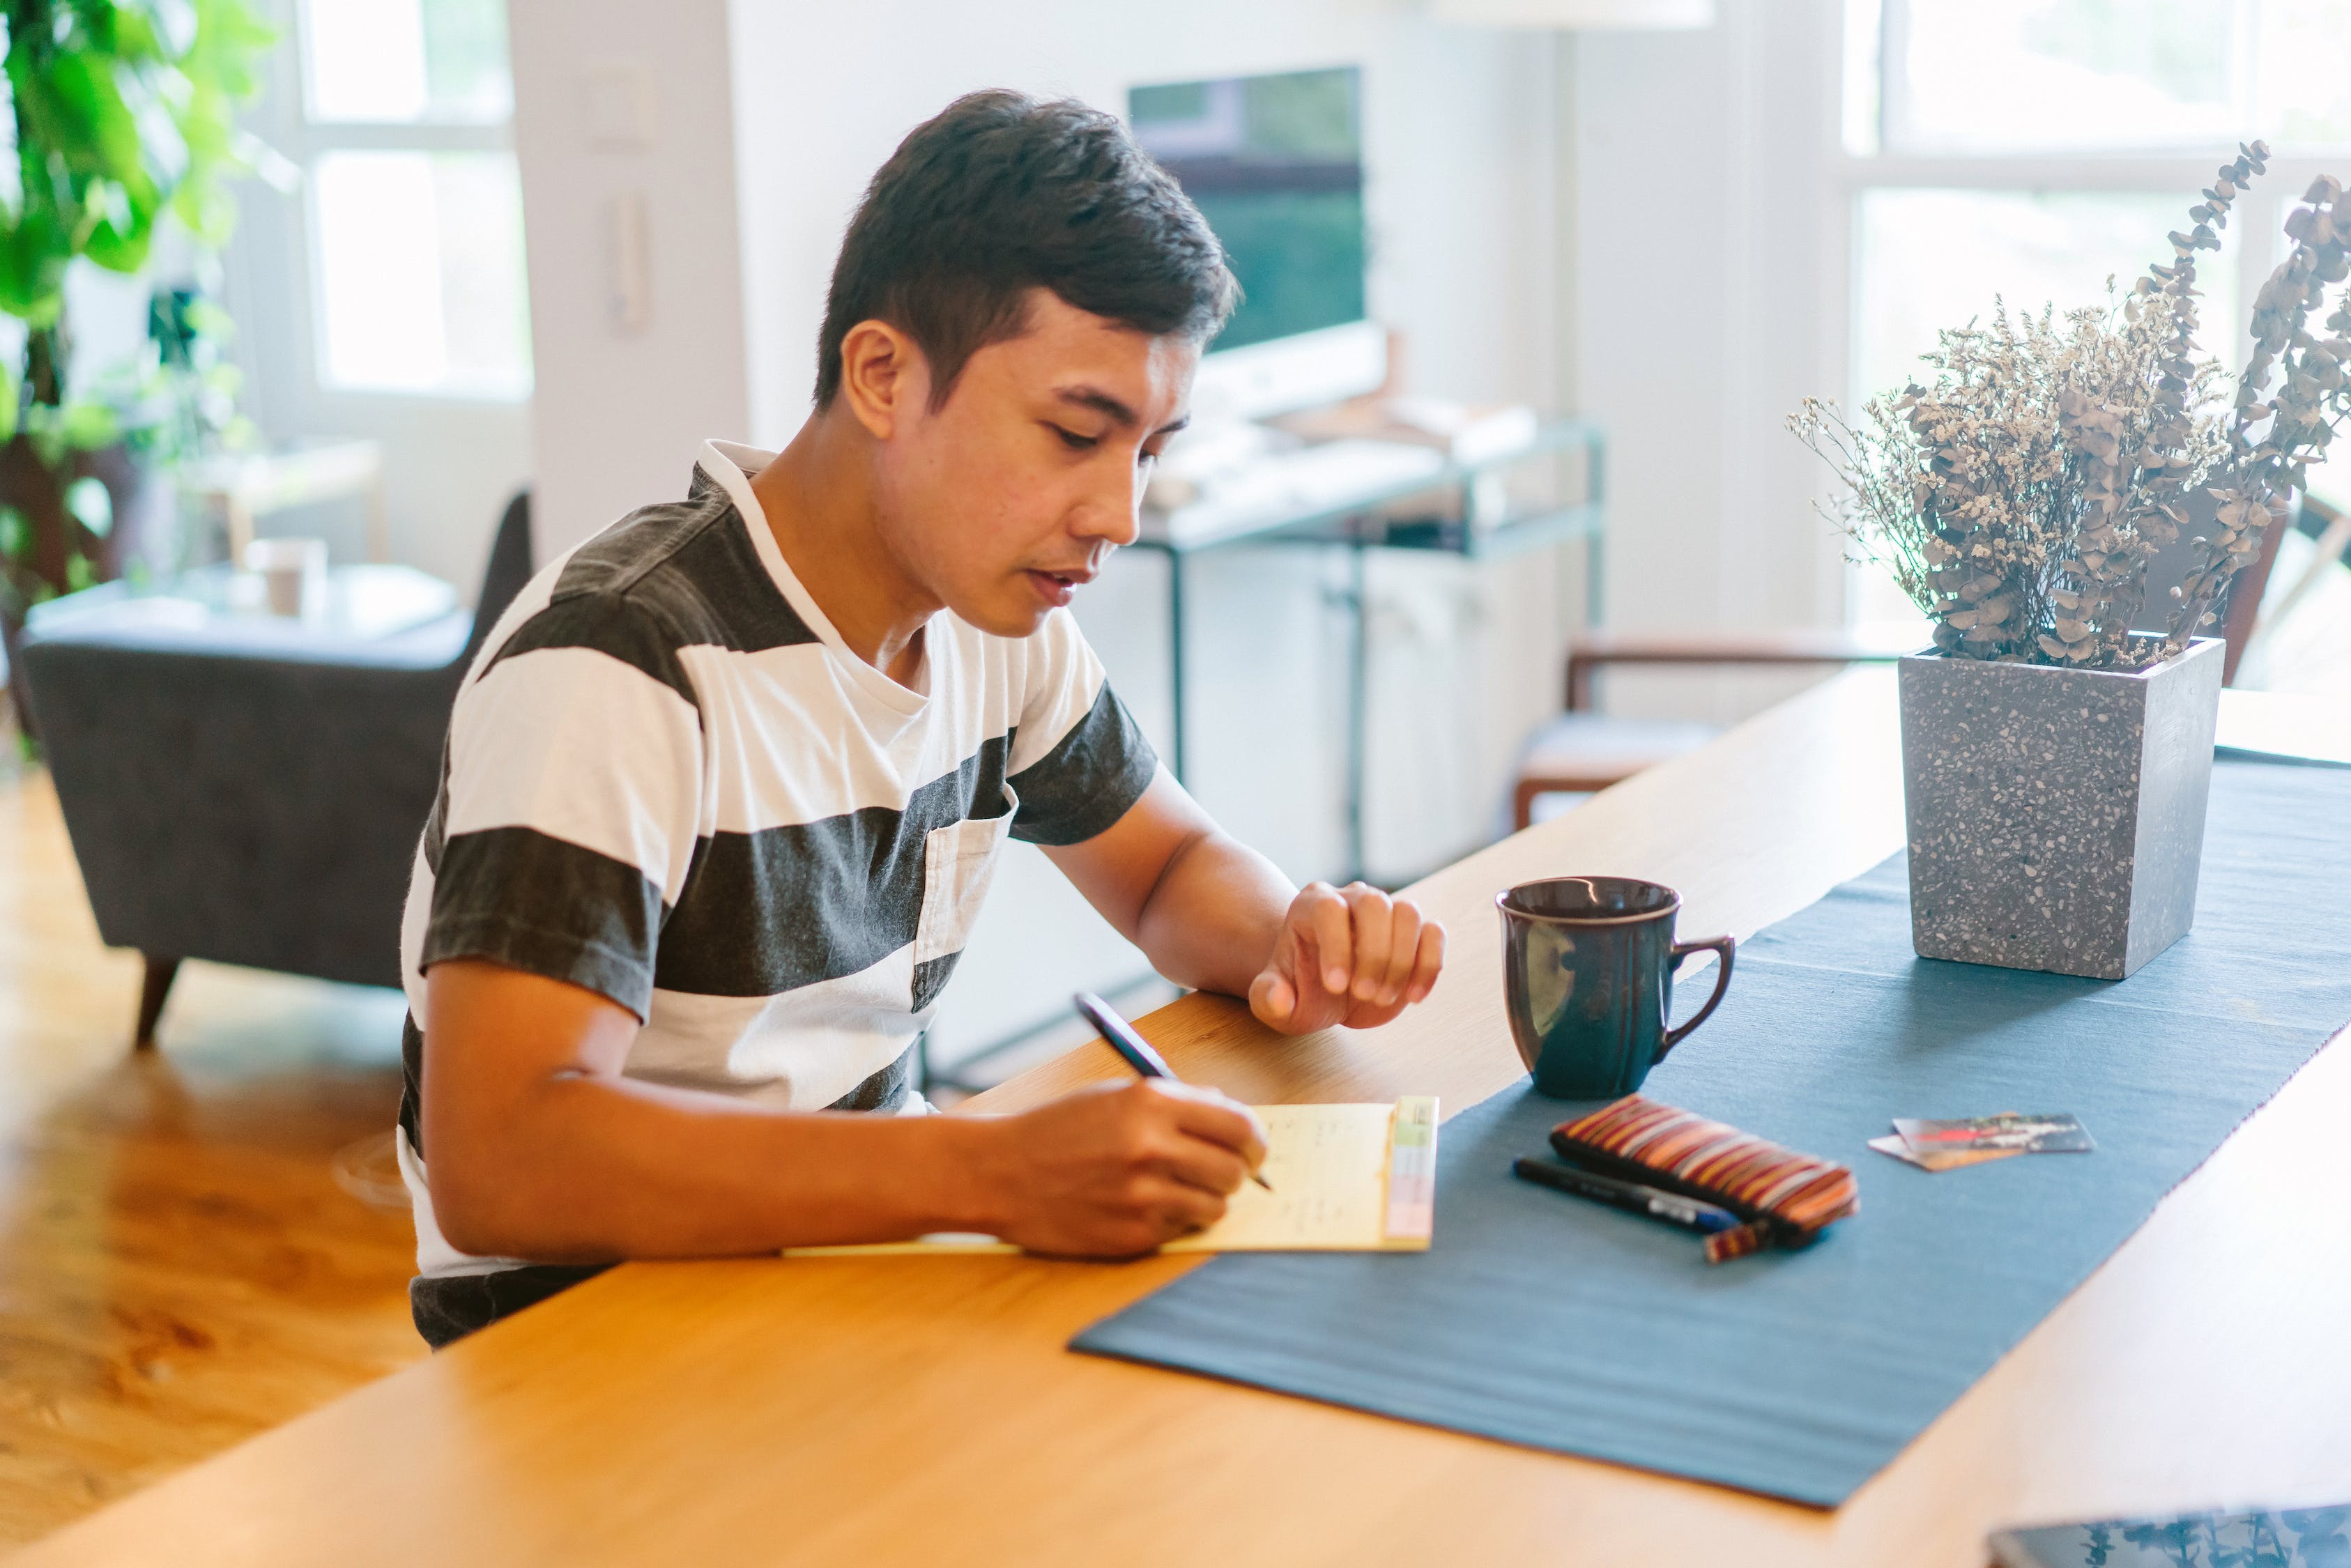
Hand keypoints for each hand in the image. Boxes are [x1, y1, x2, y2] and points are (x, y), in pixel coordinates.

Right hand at [975, 1079, 1267, 1256]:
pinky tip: (1143, 1207)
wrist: (1000, 1173)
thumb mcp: (1116, 1095)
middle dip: (1235, 1172)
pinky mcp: (1133, 1236)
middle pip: (1235, 1170)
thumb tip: (1232, 1118)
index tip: (1253, 1148)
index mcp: (1151, 1104)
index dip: (1254, 1139)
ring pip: (1216, 1207)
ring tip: (1176, 1190)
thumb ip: (1177, 1103)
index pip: (1239, 1124)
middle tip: (1218, 1172)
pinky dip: (1173, 1221)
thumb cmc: (1059, 1130)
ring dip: (1206, 1200)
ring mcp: (1142, 1197)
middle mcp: (1152, 1148)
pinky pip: (1181, 1231)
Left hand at [1248, 881, 1445, 1033]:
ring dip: (1402, 961)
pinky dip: (1430, 965)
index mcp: (1312, 906)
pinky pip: (1434, 933)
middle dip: (1374, 954)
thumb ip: (1267, 999)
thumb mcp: (1273, 1000)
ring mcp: (1386, 912)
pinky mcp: (1414, 933)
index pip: (1330, 909)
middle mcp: (1351, 898)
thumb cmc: (1298, 990)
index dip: (1336, 946)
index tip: (1335, 986)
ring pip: (1408, 913)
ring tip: (1382, 997)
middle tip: (1362, 995)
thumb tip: (1280, 999)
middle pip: (1375, 904)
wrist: (1327, 990)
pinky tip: (1413, 996)